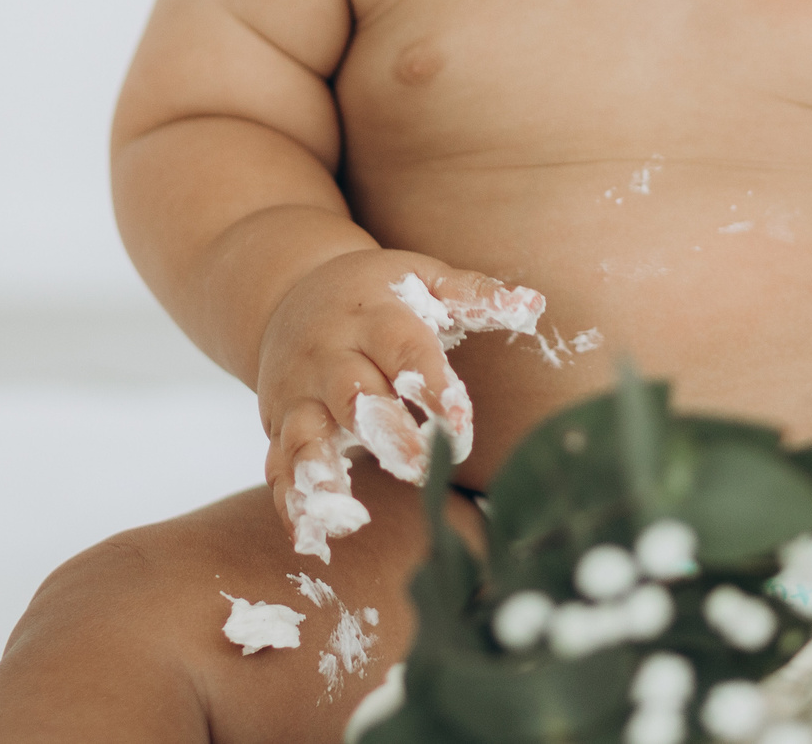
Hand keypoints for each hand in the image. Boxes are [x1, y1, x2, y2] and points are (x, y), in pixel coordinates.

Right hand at [257, 248, 544, 558]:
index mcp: (373, 316)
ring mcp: (299, 391)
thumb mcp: (423, 277)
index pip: (403, 350)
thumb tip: (533, 305)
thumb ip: (475, 294)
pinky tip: (307, 535)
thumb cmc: (377, 292)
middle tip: (420, 469)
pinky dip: (289, 500)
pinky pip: (277, 464)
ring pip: (305, 434)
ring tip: (345, 517)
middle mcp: (330, 353)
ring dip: (321, 474)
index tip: (460, 424)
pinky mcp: (278, 422)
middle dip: (385, 434)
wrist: (290, 290)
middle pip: (353, 394)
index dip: (431, 386)